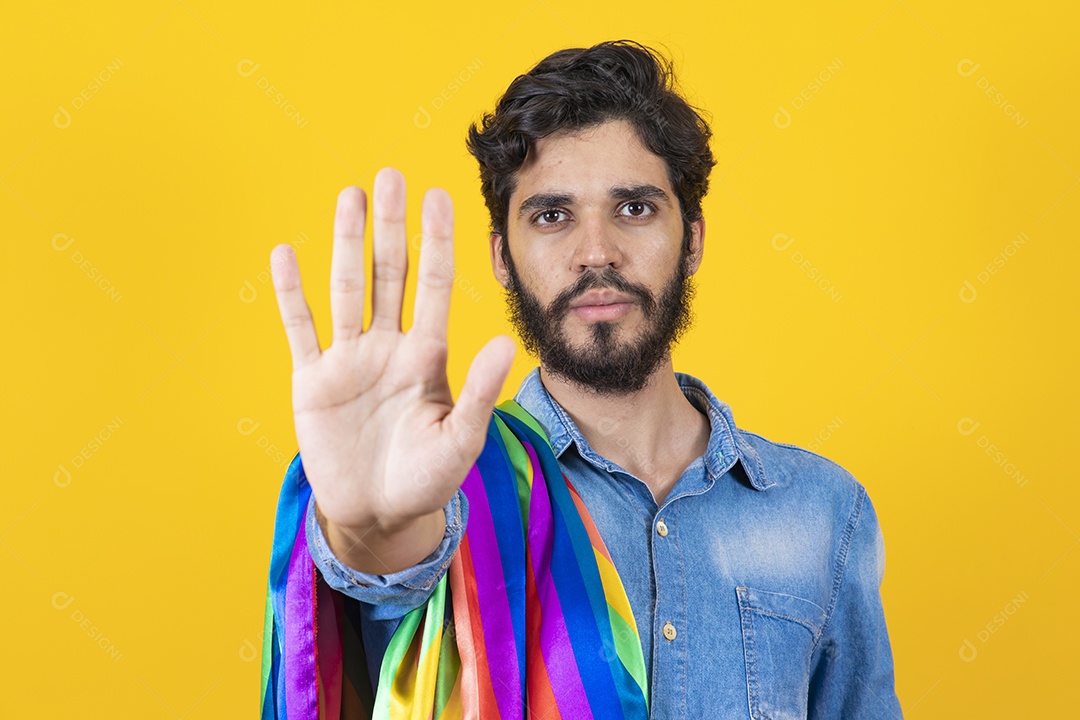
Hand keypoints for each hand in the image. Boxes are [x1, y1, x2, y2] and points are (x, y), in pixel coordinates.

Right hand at [269, 168, 514, 546]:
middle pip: (390, 274)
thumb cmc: (427, 478)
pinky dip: (291, 293)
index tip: (439, 197)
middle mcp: (388, 347)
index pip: (435, 286)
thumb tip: (507, 343)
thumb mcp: (461, 438)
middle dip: (391, 227)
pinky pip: (300, 328)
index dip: (437, 242)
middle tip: (392, 176)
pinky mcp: (311, 380)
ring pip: (346, 289)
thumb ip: (479, 391)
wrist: (378, 515)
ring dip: (347, 244)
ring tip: (350, 195)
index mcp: (428, 356)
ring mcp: (349, 360)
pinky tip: (286, 253)